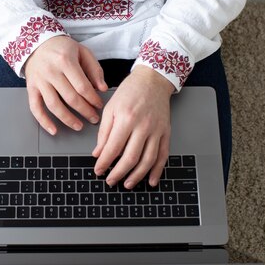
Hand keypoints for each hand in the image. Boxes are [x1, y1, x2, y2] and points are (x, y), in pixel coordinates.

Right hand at [24, 36, 108, 134]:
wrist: (37, 43)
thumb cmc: (62, 48)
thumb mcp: (82, 52)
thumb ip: (94, 69)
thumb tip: (102, 88)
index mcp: (65, 61)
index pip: (82, 86)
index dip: (92, 99)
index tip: (99, 105)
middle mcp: (51, 71)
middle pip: (70, 98)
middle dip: (85, 111)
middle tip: (93, 118)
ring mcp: (40, 81)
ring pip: (54, 105)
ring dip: (68, 119)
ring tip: (78, 126)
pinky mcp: (31, 88)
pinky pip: (35, 107)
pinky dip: (43, 121)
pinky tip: (53, 130)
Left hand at [92, 65, 174, 188]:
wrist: (153, 80)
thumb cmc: (130, 91)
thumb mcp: (111, 108)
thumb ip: (104, 132)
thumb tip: (98, 153)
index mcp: (126, 118)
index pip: (113, 147)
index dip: (104, 162)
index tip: (98, 170)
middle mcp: (143, 126)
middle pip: (131, 157)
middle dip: (118, 173)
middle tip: (110, 180)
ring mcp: (156, 130)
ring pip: (147, 160)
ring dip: (137, 176)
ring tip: (127, 184)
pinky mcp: (166, 133)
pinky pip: (163, 155)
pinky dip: (158, 170)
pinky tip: (151, 180)